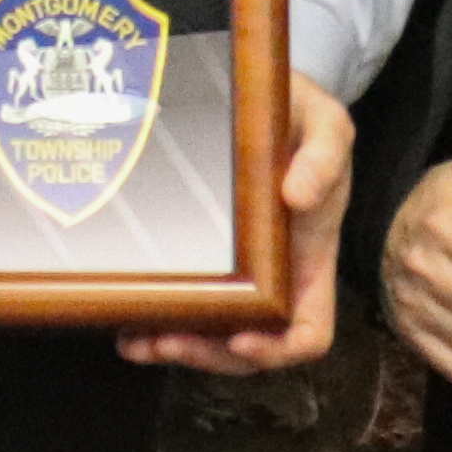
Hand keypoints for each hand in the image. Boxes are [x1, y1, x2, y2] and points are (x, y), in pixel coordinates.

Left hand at [124, 78, 356, 373]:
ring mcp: (239, 273)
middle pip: (250, 346)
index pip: (309, 332)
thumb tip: (299, 196)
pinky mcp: (203, 256)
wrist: (266, 98)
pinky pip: (183, 302)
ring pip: (211, 334)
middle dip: (209, 354)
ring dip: (175, 346)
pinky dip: (154, 322)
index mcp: (310, 259)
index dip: (279, 348)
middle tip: (169, 341)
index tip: (241, 338)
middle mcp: (277, 277)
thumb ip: (325, 156)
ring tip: (137, 342)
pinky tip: (124, 323)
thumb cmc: (302, 118)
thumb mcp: (327, 125)